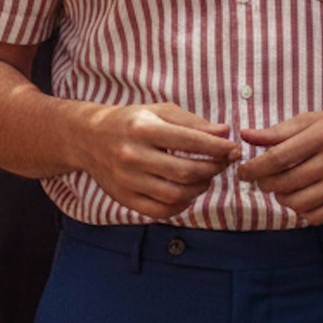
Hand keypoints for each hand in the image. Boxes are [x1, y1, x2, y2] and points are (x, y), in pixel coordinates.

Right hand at [73, 102, 241, 221]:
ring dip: (200, 188)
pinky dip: (181, 206)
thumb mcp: (159, 112)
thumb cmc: (131, 121)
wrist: (88, 138)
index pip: (190, 141)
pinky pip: (161, 211)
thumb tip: (225, 133)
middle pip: (185, 171)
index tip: (234, 149)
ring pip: (176, 194)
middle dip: (213, 169)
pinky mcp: (124, 199)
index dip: (218, 147)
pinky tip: (187, 193)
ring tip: (206, 177)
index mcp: (143, 128)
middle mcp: (133, 155)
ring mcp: (127, 180)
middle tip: (224, 164)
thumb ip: (193, 123)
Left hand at [237, 106, 322, 223]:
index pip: (277, 158)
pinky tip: (301, 197)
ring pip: (298, 202)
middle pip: (285, 182)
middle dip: (264, 183)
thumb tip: (245, 136)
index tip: (243, 171)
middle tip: (261, 179)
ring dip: (282, 198)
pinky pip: (316, 216)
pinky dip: (302, 210)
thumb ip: (278, 131)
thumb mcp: (313, 119)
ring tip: (281, 187)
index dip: (254, 168)